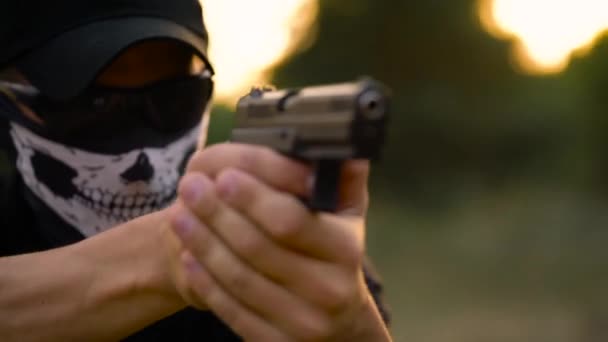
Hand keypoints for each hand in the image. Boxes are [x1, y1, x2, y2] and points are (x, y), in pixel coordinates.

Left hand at [166, 143, 386, 340]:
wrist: (341, 322)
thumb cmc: (338, 256)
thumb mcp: (349, 215)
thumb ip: (343, 178)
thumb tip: (343, 143)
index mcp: (345, 250)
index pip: (290, 220)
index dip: (252, 198)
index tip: (223, 176)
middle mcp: (328, 290)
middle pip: (257, 248)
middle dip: (217, 214)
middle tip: (189, 187)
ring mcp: (302, 322)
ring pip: (239, 278)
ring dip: (203, 243)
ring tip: (178, 215)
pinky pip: (231, 310)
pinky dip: (206, 281)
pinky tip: (188, 255)